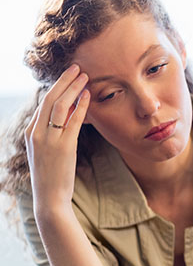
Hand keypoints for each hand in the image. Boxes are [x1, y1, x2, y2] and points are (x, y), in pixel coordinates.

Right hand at [25, 64, 89, 214]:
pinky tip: (88, 95)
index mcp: (31, 131)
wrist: (50, 197)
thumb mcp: (48, 150)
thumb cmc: (52, 175)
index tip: (68, 75)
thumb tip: (68, 113)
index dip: (57, 86)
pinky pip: (73, 122)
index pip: (43, 102)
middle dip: (64, 81)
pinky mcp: (63, 147)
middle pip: (49, 99)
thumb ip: (54, 132)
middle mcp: (36, 132)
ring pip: (60, 106)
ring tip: (84, 76)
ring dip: (73, 88)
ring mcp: (49, 139)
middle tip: (77, 67)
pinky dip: (81, 106)